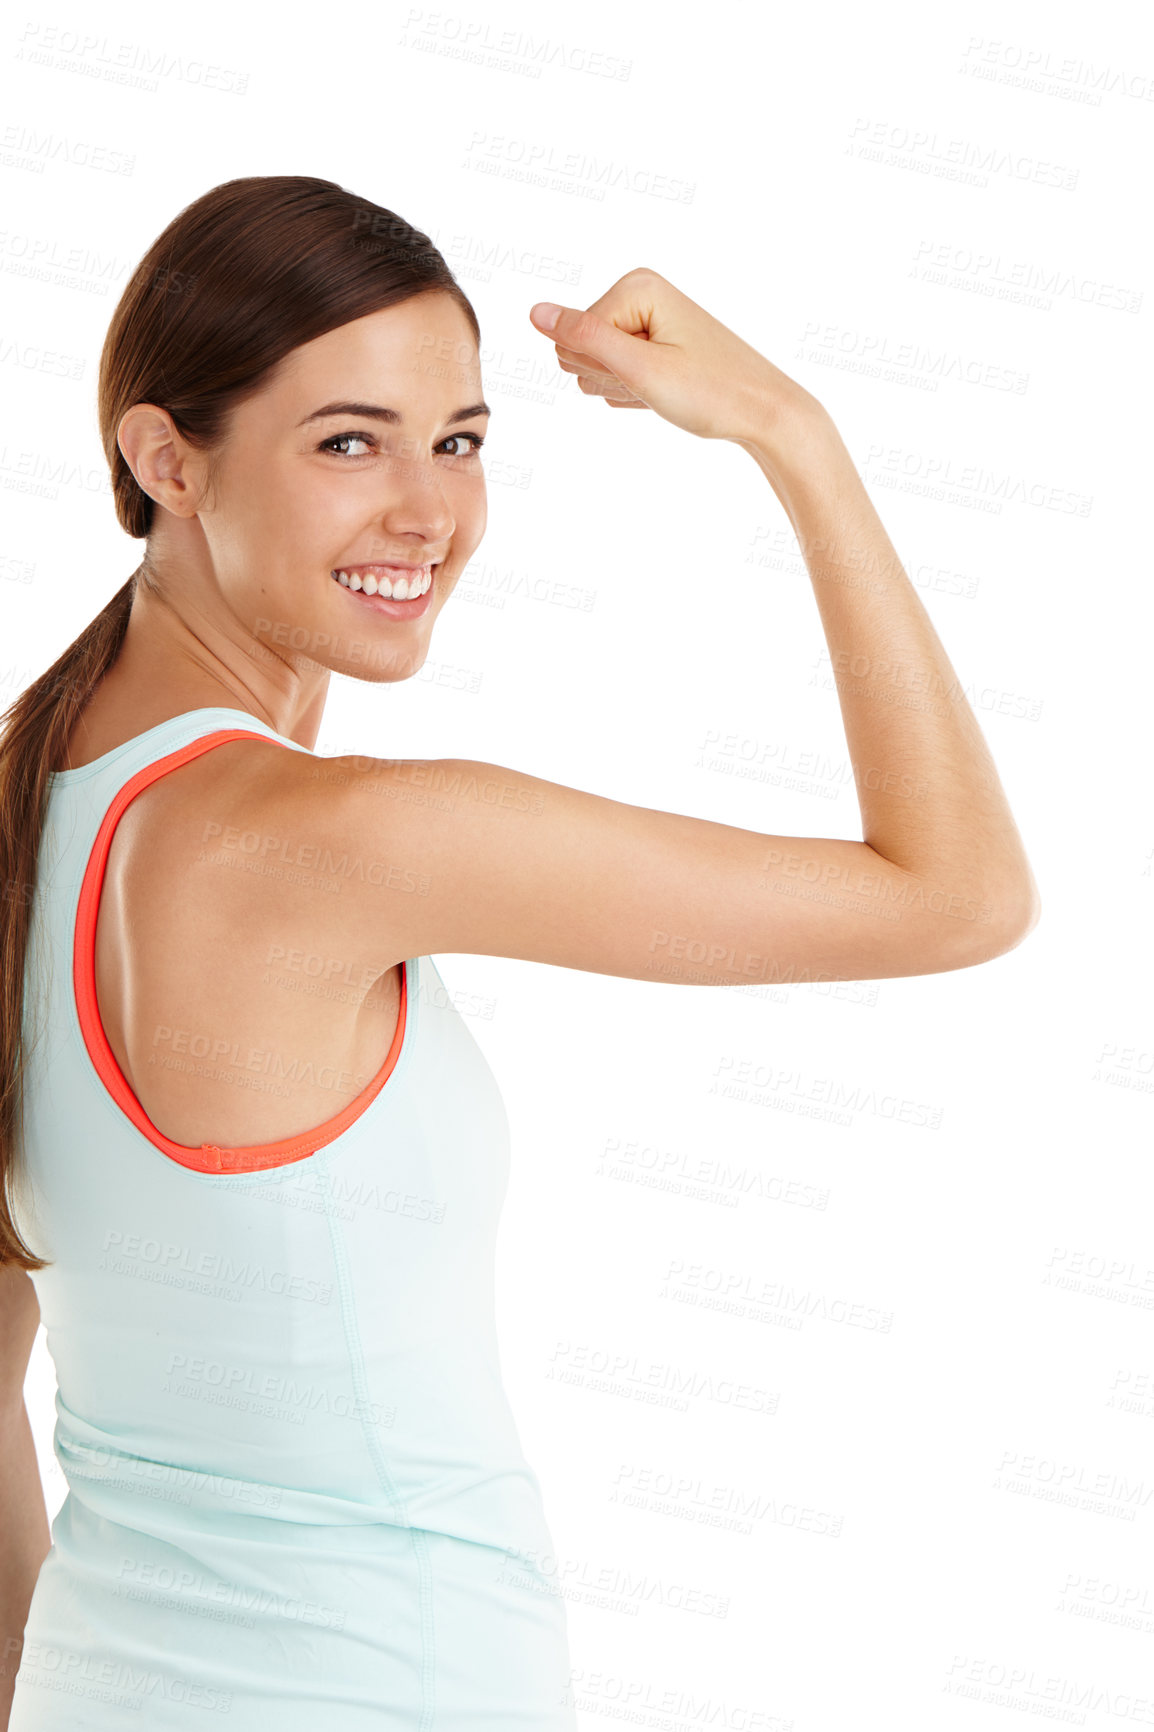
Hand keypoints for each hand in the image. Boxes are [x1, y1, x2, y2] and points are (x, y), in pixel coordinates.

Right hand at [528, 267, 818, 444]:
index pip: (574, 339)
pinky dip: (638, 392)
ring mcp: (648, 319)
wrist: (764, 412)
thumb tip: (535, 311)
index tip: (653, 374)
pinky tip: (670, 394)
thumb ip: (584, 338)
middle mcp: (640, 293)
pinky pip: (618, 375)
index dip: (607, 370)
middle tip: (660, 384)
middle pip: (580, 349)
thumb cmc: (710, 392)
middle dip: (612, 378)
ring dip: (625, 389)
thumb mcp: (641, 369)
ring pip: (596, 367)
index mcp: (635, 286)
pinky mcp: (654, 344)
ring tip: (668, 390)